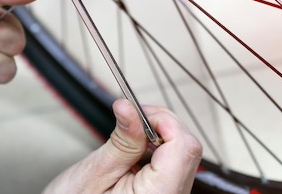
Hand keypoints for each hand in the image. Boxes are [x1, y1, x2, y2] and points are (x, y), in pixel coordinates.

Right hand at [42, 99, 201, 193]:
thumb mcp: (94, 173)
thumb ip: (121, 140)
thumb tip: (130, 108)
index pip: (184, 147)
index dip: (164, 122)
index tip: (140, 114)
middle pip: (188, 148)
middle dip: (161, 126)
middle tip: (130, 122)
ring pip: (183, 154)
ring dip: (158, 138)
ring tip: (128, 144)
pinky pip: (174, 165)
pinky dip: (157, 151)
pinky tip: (134, 156)